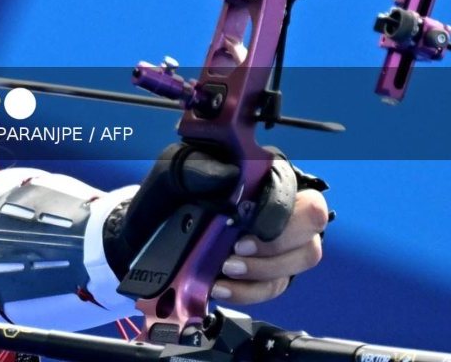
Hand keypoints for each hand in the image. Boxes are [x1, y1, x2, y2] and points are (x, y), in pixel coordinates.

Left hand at [105, 144, 328, 304]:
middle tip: (237, 252)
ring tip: (224, 270)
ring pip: (300, 261)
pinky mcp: (268, 272)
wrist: (149, 228)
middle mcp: (284, 210)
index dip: (279, 215)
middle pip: (311, 230)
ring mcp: (280, 243)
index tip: (244, 228)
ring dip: (262, 271)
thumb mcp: (178, 172)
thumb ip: (201, 168)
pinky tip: (219, 286)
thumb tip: (226, 174)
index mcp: (269, 179)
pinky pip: (273, 287)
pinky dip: (246, 292)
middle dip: (275, 247)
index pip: (301, 196)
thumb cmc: (170, 195)